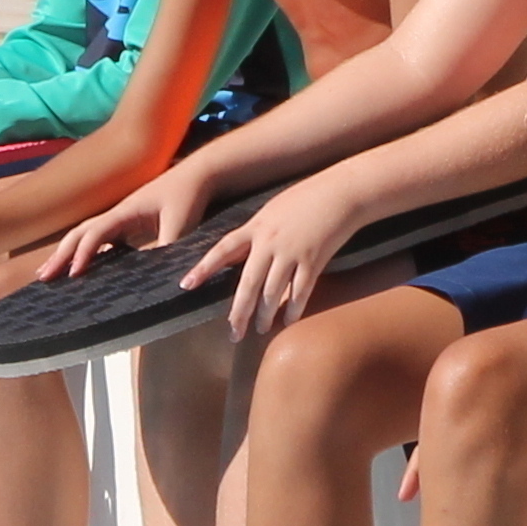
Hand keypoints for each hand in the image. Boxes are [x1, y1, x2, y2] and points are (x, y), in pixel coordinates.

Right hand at [48, 165, 208, 283]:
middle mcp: (118, 213)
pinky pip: (101, 238)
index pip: (94, 233)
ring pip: (87, 234)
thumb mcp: (181, 224)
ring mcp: (123, 217)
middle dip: (60, 254)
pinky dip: (86, 251)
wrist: (201, 174)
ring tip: (52, 273)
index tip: (73, 275)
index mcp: (125, 211)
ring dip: (67, 252)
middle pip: (79, 232)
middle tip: (42, 277)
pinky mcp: (131, 222)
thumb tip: (156, 276)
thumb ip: (166, 248)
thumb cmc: (189, 195)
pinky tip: (84, 267)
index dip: (83, 254)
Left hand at [196, 174, 363, 341]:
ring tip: (260, 329)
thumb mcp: (272, 210)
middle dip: (239, 311)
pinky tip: (289, 320)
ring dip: (266, 314)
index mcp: (255, 227)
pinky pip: (301, 290)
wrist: (341, 192)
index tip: (186, 285)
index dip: (203, 268)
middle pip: (248, 282)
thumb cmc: (306, 197)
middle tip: (233, 333)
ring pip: (273, 292)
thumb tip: (238, 254)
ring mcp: (292, 251)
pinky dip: (294, 308)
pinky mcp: (314, 259)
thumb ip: (256, 233)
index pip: (222, 250)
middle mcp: (269, 241)